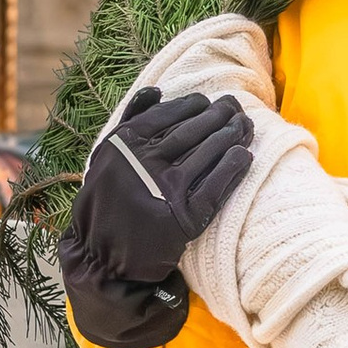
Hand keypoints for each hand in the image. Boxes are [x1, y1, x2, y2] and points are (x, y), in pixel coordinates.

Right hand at [59, 88, 253, 347]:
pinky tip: (244, 155)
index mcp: (124, 145)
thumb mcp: (105, 157)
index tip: (206, 102)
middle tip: (234, 107)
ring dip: (232, 135)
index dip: (192, 105)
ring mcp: (166, 191)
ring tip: (244, 125)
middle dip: (218, 115)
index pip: (167, 115)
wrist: (103, 257)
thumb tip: (157, 91)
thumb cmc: (107, 202)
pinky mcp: (184, 218)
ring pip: (208, 154)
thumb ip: (129, 121)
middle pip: (193, 131)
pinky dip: (234, 168)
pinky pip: (217, 186)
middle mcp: (145, 164)